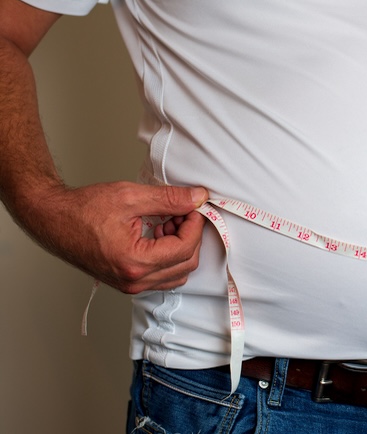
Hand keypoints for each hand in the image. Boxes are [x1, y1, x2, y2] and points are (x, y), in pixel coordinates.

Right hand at [26, 181, 207, 293]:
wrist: (52, 219)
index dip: (195, 225)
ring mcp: (130, 285)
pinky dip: (169, 257)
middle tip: (182, 213)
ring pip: (177, 273)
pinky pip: (162, 276)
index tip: (194, 207)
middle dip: (190, 236)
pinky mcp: (128, 282)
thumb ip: (169, 199)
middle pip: (186, 264)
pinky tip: (158, 234)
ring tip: (168, 223)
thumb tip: (197, 198)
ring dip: (181, 248)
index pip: (185, 248)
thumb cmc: (82, 209)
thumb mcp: (131, 196)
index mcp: (135, 261)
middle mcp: (134, 280)